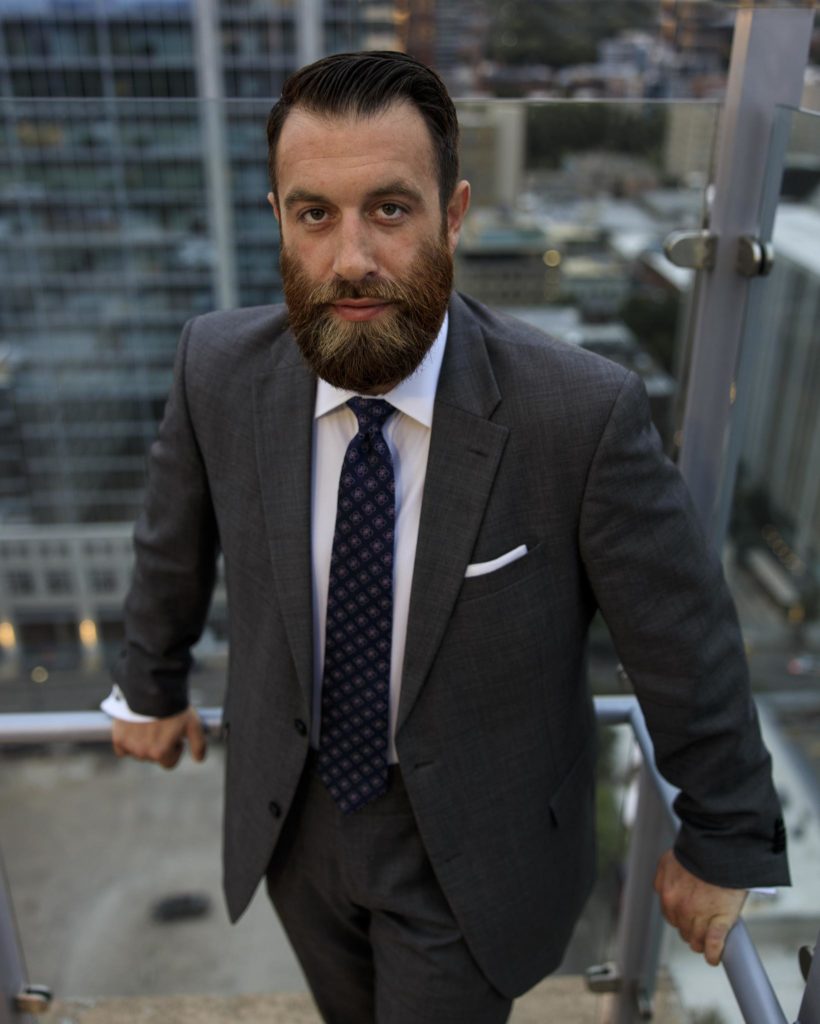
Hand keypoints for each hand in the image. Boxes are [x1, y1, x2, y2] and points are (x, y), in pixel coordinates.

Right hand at [111, 707, 205, 769]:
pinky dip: (128, 742)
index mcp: (161, 752)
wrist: (151, 688)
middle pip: (153, 757)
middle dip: (159, 745)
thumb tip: (199, 760)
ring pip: (138, 752)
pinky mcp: (118, 737)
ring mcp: (129, 745)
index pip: (169, 762)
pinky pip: (122, 748)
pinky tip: (134, 729)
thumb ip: (198, 744)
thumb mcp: (192, 724)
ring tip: (149, 724)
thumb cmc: (174, 706)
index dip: (175, 749)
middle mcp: (143, 753)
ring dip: (143, 743)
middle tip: (162, 726)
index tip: (176, 736)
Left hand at [654, 849, 746, 965]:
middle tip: (699, 928)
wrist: (719, 848)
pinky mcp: (720, 920)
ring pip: (696, 940)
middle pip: (683, 930)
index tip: (687, 919)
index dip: (680, 919)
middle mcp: (680, 908)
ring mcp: (700, 916)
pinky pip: (714, 944)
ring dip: (701, 943)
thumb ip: (662, 878)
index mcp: (667, 894)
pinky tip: (714, 958)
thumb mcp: (668, 861)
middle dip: (690, 931)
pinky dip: (714, 953)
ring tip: (706, 944)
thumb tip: (662, 891)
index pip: (671, 917)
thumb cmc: (697, 852)